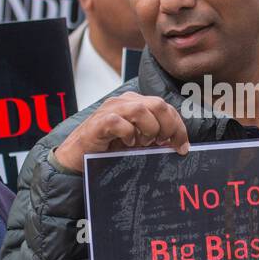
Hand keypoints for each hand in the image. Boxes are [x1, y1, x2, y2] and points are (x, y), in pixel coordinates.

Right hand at [52, 93, 189, 173]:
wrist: (76, 157)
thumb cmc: (107, 150)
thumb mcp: (137, 142)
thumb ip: (154, 138)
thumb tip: (178, 144)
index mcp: (136, 104)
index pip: (166, 108)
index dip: (178, 126)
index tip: (182, 147)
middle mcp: (124, 102)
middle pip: (158, 104)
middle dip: (168, 127)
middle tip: (165, 145)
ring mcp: (110, 110)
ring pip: (141, 110)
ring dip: (149, 130)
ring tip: (143, 144)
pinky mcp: (99, 123)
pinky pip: (119, 122)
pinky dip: (128, 134)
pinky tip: (127, 145)